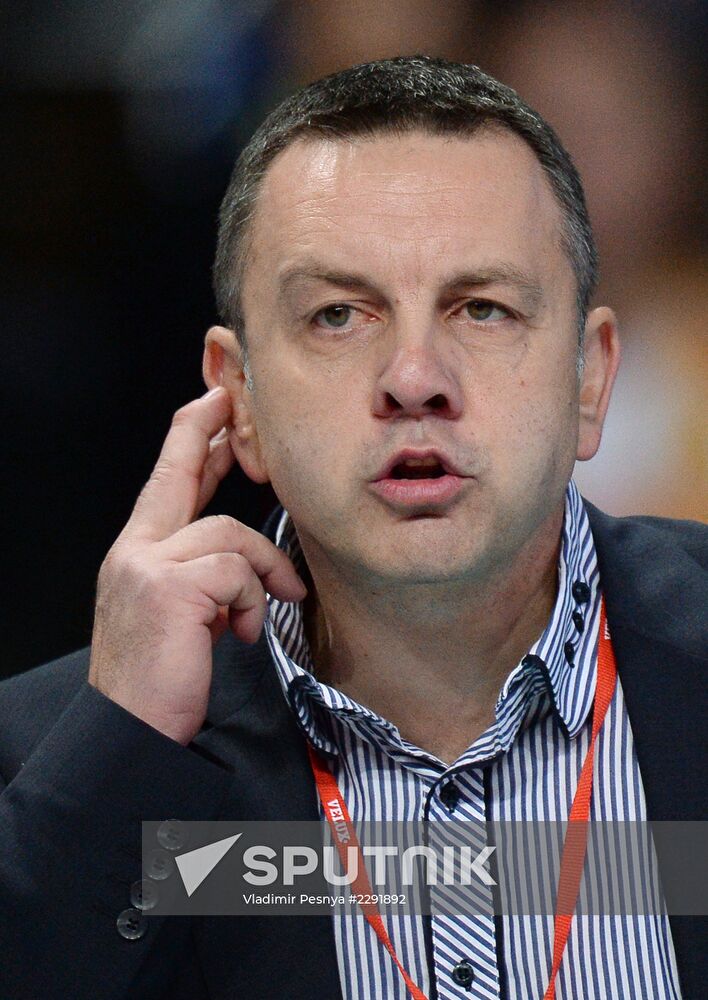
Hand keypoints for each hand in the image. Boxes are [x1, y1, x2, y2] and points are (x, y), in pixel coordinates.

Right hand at [87, 386, 305, 744]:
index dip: (189, 441)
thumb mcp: (182, 617)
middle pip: (177, 473)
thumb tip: (241, 561)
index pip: (165, 484)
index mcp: (136, 556)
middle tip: (227, 403)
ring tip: (260, 610)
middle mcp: (133, 551)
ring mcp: (146, 565)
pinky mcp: (168, 588)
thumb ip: (202, 578)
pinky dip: (252, 602)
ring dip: (261, 572)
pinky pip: (236, 571)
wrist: (134, 732)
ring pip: (229, 534)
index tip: (211, 408)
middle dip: (204, 432)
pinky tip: (240, 632)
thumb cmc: (161, 681)